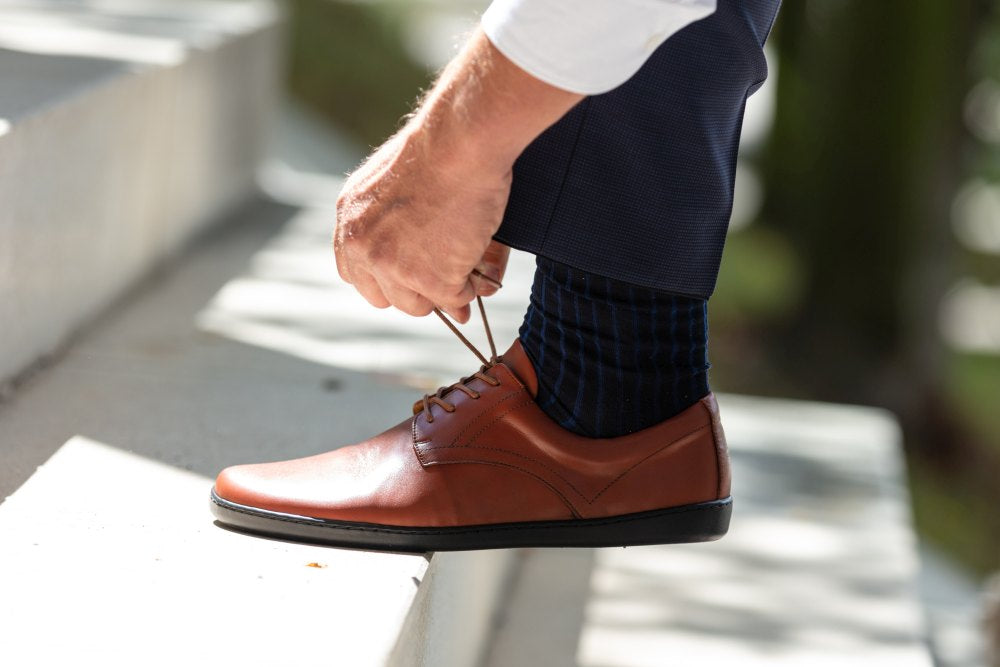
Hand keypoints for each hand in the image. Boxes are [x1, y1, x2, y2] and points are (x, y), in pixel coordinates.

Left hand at [333, 29, 582, 322]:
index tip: (410, 273)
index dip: (385, 277)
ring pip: (417, 304)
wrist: (463, 141)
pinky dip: (471, 290)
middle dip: (414, 291)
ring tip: (469, 270)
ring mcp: (393, 266)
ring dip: (443, 292)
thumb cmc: (443, 147)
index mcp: (350, 217)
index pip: (354, 271)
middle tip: (445, 276)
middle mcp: (362, 246)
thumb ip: (407, 230)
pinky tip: (482, 270)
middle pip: (384, 296)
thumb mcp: (403, 185)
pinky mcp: (430, 279)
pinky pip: (454, 299)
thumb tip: (430, 273)